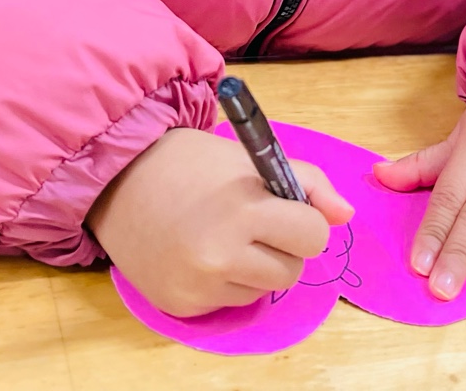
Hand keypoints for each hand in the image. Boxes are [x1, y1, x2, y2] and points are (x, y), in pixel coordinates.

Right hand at [88, 127, 352, 317]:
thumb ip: (308, 183)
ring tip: (223, 236)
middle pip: (293, 270)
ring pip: (263, 289)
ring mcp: (198, 285)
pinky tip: (199, 253)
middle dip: (283, 247)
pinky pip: (229, 301)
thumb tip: (345, 216)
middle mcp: (220, 254)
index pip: (313, 236)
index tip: (285, 208)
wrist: (119, 179)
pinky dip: (224, 282)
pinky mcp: (181, 306)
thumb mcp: (252, 160)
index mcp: (243, 209)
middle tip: (253, 222)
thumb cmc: (192, 163)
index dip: (304, 220)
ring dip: (255, 267)